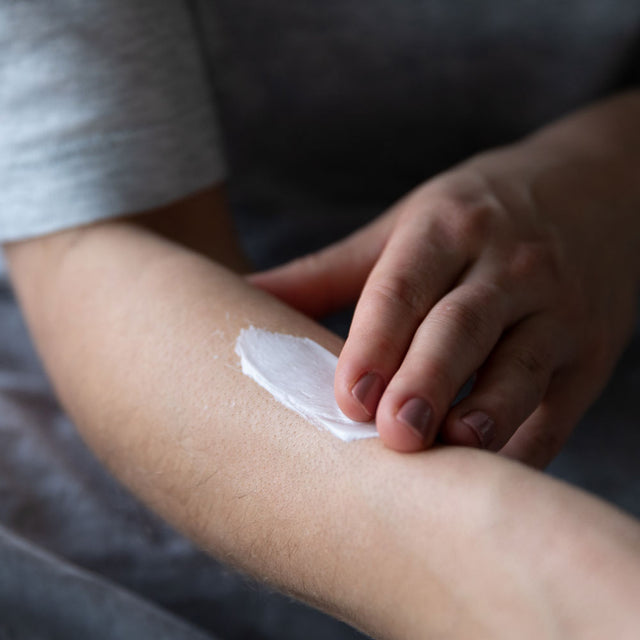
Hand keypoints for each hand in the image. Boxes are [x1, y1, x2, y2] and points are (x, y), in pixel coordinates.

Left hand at [250, 92, 639, 466]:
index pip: (404, 288)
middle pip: (462, 328)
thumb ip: (326, 270)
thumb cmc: (476, 215)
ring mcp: (558, 308)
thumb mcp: (405, 225)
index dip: (374, 342)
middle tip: (392, 434)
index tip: (347, 397)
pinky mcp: (589, 352)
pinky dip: (526, 442)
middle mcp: (508, 265)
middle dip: (426, 381)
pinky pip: (557, 406)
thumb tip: (243, 295)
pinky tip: (492, 474)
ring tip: (450, 451)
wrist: (595, 188)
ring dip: (486, 413)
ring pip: (518, 366)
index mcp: (447, 228)